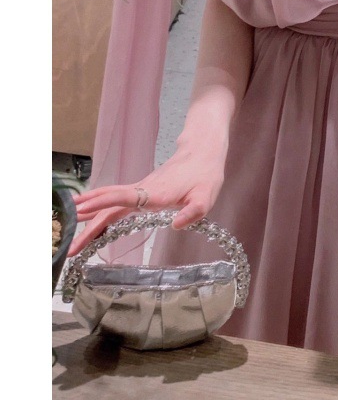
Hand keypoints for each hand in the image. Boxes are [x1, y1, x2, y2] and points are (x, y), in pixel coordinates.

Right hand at [67, 138, 225, 257]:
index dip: (101, 205)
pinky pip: (117, 203)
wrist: (203, 153)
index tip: (80, 212)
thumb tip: (176, 225)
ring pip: (110, 204)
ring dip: (90, 217)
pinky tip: (92, 219)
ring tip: (70, 234)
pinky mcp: (143, 191)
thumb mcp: (206, 196)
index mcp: (155, 193)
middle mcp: (142, 190)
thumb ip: (193, 211)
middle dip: (88, 225)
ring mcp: (141, 190)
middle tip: (69, 246)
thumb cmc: (205, 175)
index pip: (122, 198)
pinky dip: (101, 211)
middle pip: (109, 206)